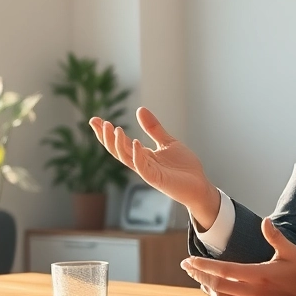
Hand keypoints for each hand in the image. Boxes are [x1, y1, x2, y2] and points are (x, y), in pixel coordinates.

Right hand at [90, 107, 218, 226]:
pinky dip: (137, 155)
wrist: (200, 186)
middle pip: (117, 150)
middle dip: (105, 137)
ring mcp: (147, 172)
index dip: (106, 132)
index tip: (95, 120)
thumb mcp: (168, 142)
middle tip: (96, 122)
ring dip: (118, 144)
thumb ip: (153, 129)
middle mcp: (141, 164)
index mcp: (142, 155)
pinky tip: (135, 142)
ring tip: (114, 128)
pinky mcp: (157, 179)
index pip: (120, 143)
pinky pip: (143, 168)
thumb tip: (140, 109)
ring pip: (126, 158)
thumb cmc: (184, 168)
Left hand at [180, 217, 295, 295]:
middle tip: (187, 267)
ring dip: (207, 287)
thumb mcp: (289, 251)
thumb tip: (265, 221)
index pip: (223, 270)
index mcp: (259, 275)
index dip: (203, 265)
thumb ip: (274, 236)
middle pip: (217, 285)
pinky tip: (213, 289)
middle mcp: (253, 292)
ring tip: (197, 276)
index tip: (189, 260)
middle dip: (199, 275)